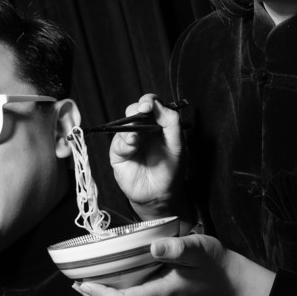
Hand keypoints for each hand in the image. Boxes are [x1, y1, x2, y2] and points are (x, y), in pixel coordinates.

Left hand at [76, 235, 274, 295]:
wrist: (234, 285)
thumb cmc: (217, 265)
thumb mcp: (200, 249)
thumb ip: (178, 248)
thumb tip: (154, 246)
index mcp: (163, 295)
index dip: (99, 295)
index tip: (82, 281)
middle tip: (76, 284)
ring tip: (86, 285)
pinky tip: (109, 285)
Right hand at [108, 94, 189, 219]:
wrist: (159, 194)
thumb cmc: (170, 169)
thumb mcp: (178, 145)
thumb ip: (171, 123)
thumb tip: (158, 105)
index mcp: (158, 124)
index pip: (152, 105)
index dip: (150, 101)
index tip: (150, 105)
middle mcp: (143, 129)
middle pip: (135, 109)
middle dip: (138, 107)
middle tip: (143, 110)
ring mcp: (130, 139)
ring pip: (125, 122)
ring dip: (131, 124)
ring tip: (138, 134)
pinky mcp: (119, 152)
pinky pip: (118, 141)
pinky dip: (125, 140)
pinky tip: (132, 144)